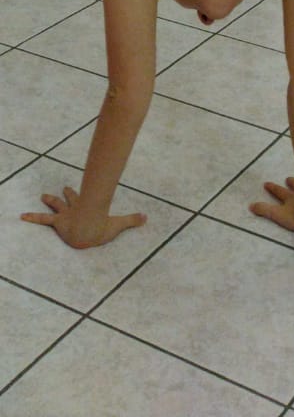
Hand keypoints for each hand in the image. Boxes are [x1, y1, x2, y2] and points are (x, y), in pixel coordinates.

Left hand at [21, 185, 146, 248]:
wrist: (89, 230)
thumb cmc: (101, 228)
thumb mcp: (117, 225)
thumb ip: (131, 220)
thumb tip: (147, 217)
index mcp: (87, 208)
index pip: (81, 199)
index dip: (78, 194)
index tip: (73, 188)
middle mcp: (75, 208)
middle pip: (70, 199)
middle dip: (67, 194)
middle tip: (64, 188)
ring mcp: (65, 216)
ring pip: (56, 206)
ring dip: (50, 201)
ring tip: (43, 196)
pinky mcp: (58, 223)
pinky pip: (43, 220)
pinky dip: (32, 218)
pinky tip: (22, 216)